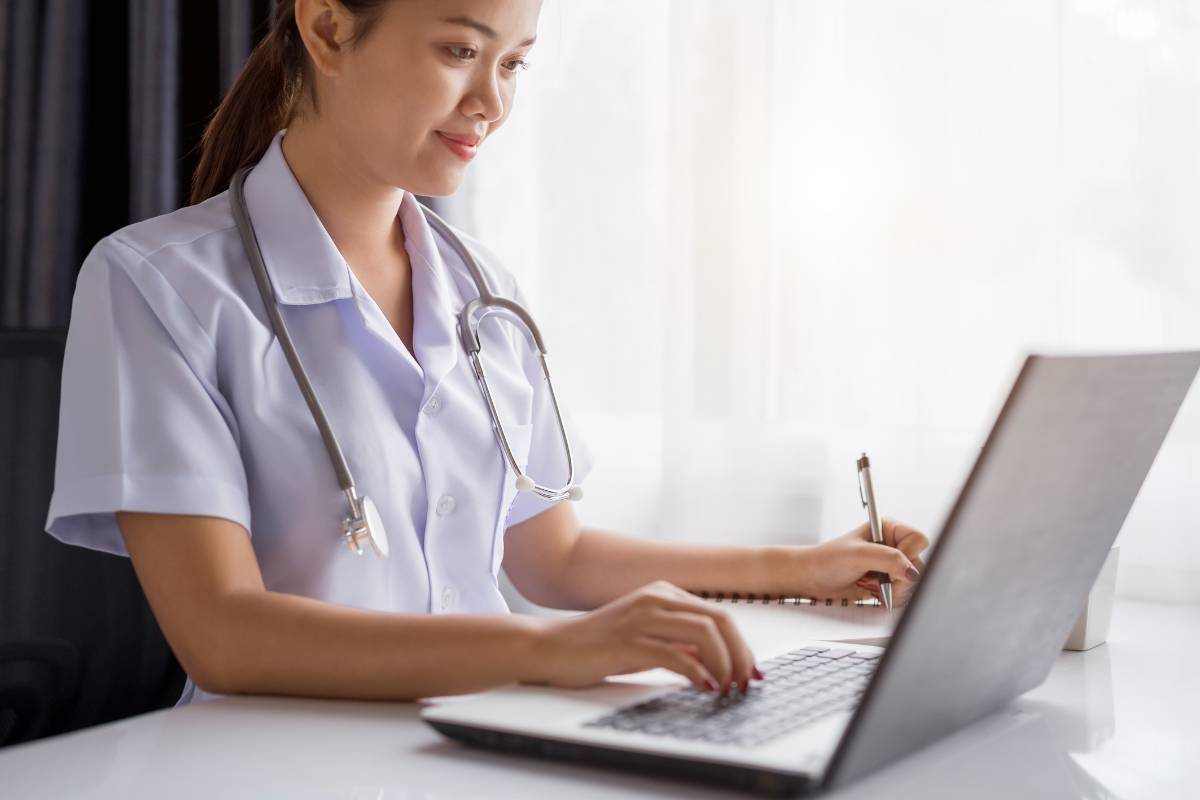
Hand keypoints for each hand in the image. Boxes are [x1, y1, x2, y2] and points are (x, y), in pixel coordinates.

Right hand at [528, 580, 761, 695]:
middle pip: (719, 620)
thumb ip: (681, 643)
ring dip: (725, 663)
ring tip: (727, 688)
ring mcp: (642, 617)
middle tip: (745, 683)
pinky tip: (704, 688)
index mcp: (663, 593)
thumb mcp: (648, 639)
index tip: (750, 672)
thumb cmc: (599, 646)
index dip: (742, 645)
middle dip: (740, 654)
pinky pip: (676, 655)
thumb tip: (719, 661)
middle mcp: (656, 598)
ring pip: (704, 633)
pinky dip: (698, 674)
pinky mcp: (629, 641)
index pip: (719, 614)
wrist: (553, 647)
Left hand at [796, 518, 929, 606]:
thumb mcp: (858, 555)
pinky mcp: (889, 582)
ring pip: (913, 582)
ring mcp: (892, 565)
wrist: (813, 579)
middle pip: (918, 565)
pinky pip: (904, 594)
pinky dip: (889, 597)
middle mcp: (893, 545)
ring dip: (892, 589)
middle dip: (897, 577)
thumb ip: (887, 559)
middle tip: (876, 578)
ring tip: (869, 582)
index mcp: (888, 529)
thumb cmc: (828, 560)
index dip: (907, 554)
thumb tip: (912, 572)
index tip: (890, 564)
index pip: (918, 540)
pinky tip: (871, 590)